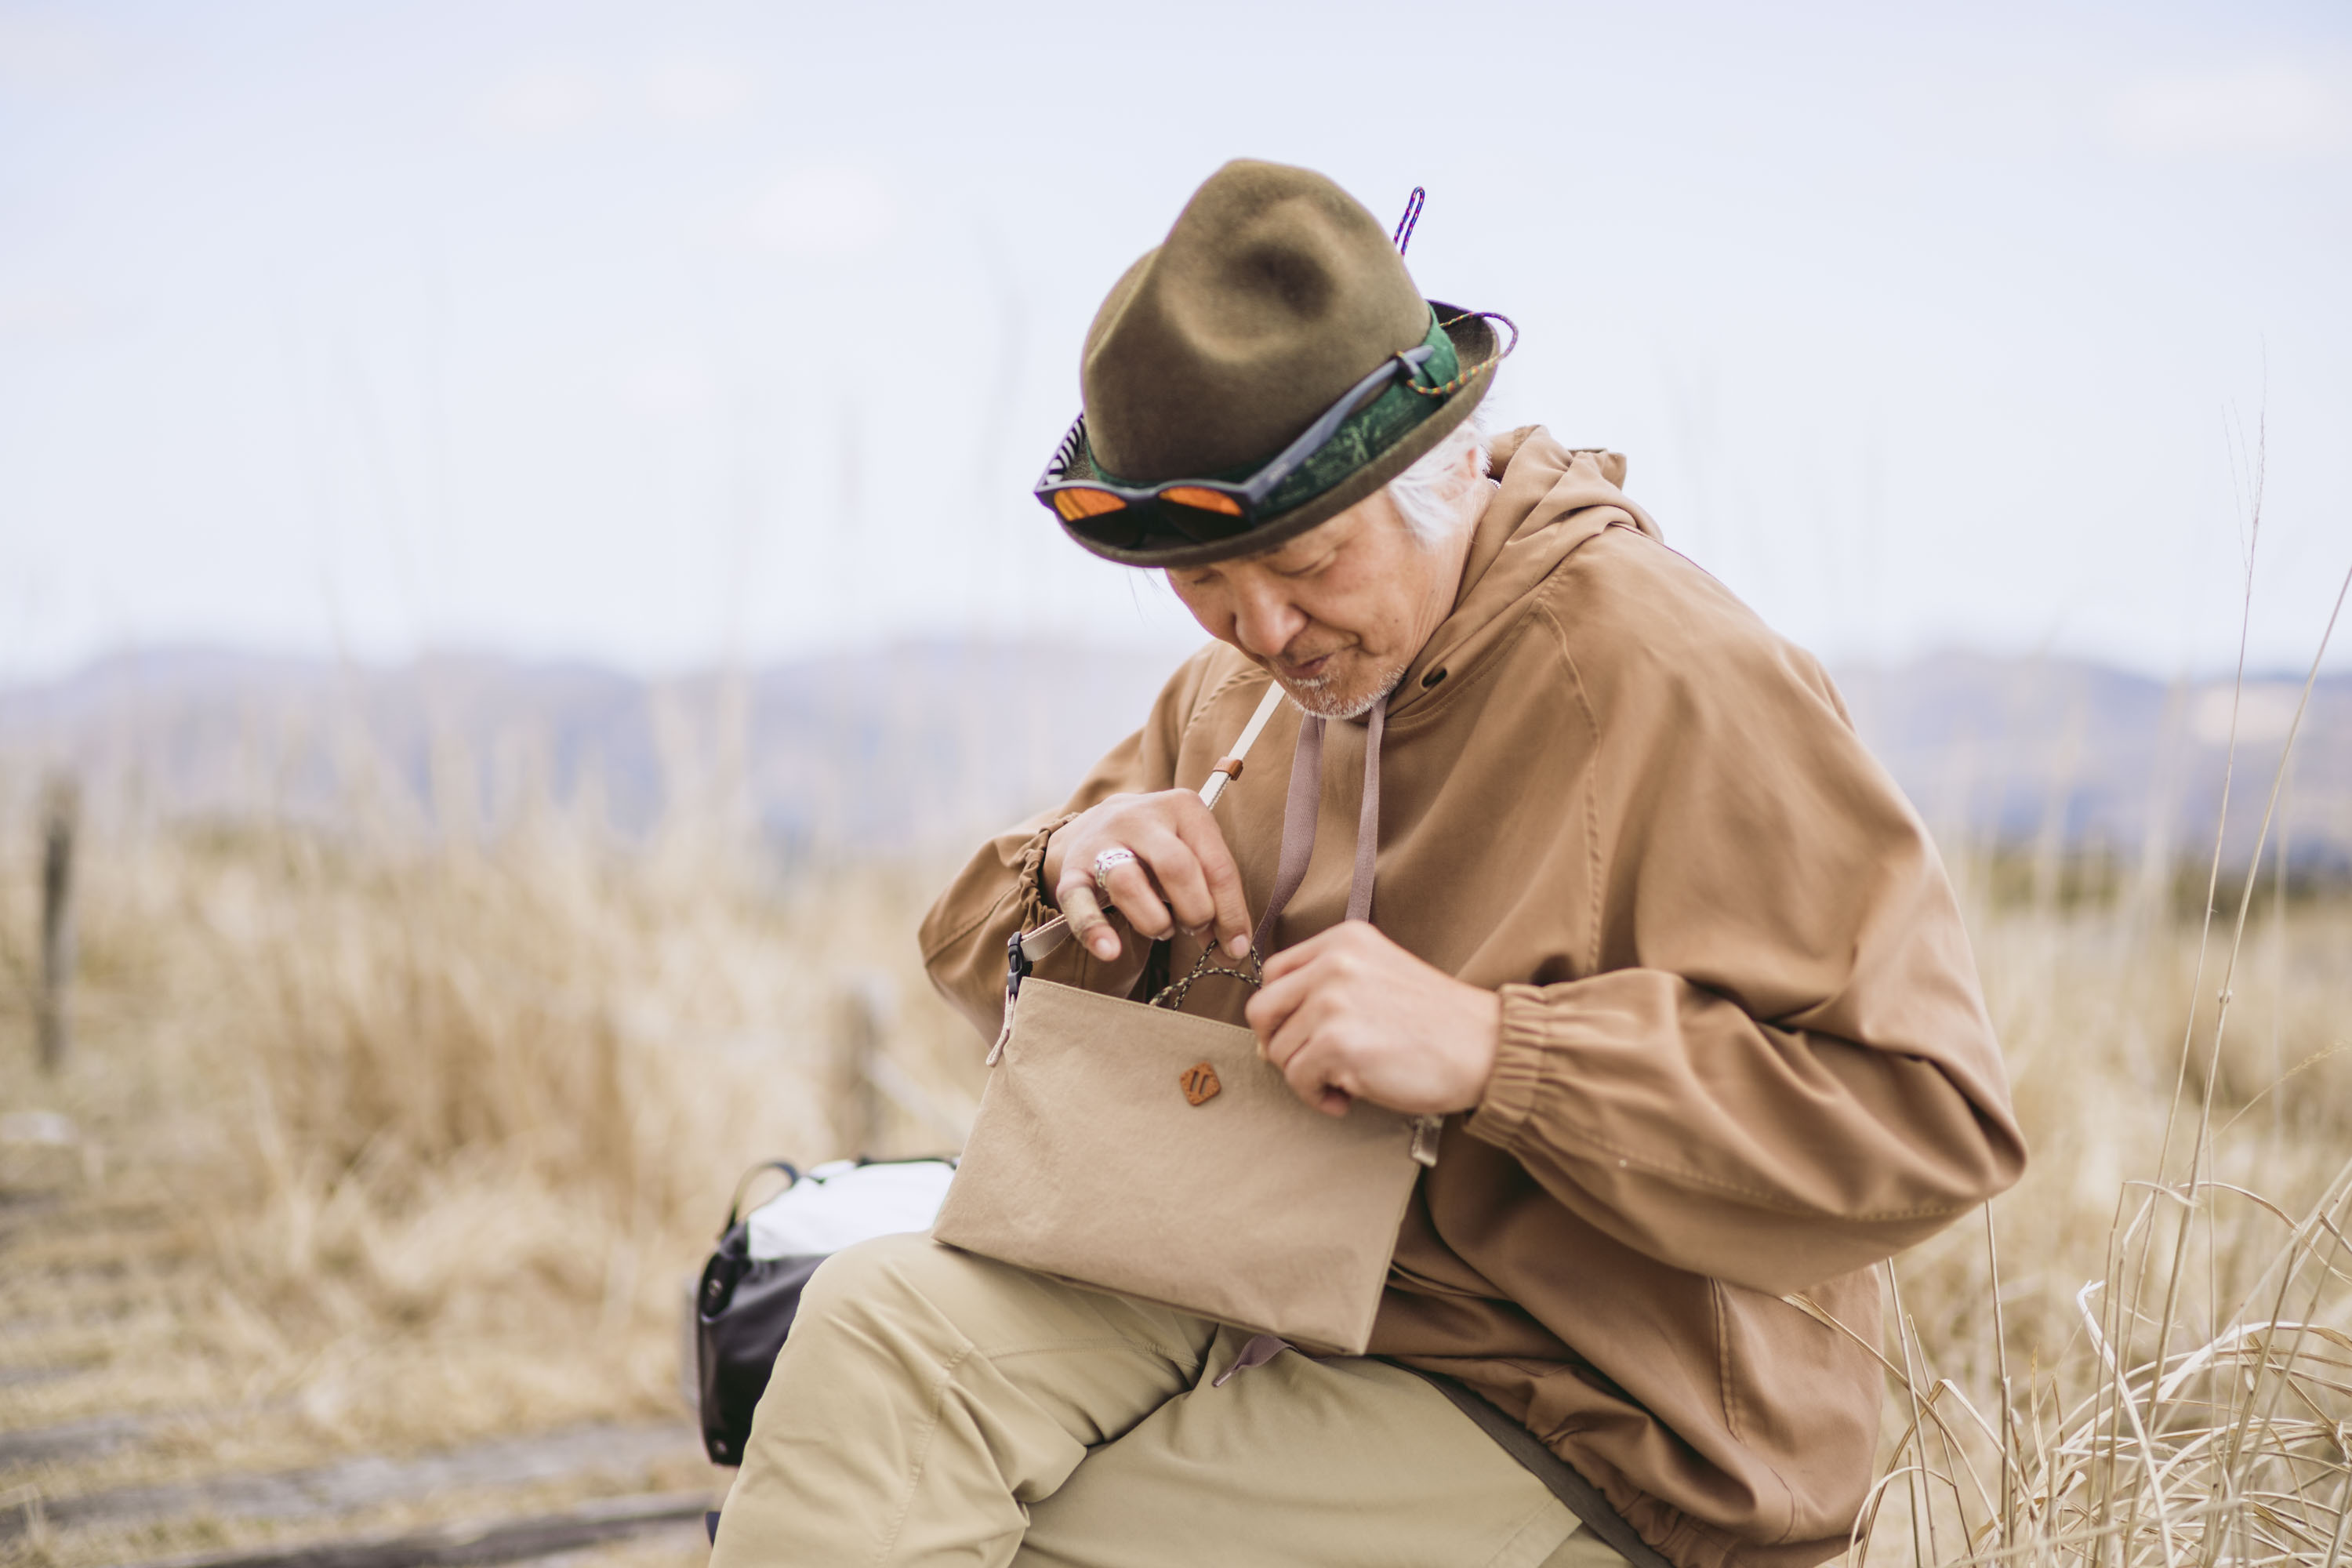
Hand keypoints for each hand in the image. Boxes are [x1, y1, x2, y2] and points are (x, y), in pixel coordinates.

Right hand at [1042, 791, 1253, 963]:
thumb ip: (1213, 892)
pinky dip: (1094, 929)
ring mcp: (1102, 841)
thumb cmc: (1157, 849)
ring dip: (1154, 920)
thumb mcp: (1191, 852)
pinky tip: (1110, 951)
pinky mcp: (1073, 870)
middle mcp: (1141, 817)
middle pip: (1176, 867)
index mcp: (1182, 806)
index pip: (1216, 864)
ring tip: (1162, 929)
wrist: (1095, 826)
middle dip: (1195, 910)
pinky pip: (1080, 902)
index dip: (1231, 912)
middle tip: (1196, 929)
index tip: (1235, 947)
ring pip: (1128, 882)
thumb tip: (1233, 947)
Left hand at [1244, 922, 1500, 1117]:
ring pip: (1278, 1050)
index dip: (1280, 1012)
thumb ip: (1328, 988)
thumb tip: (1269, 1034)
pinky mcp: (1336, 1042)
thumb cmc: (1438, 1023)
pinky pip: (1297, 1079)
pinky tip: (1348, 1097)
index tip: (1301, 1034)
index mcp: (1344, 940)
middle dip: (1279, 1044)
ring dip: (1305, 1076)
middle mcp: (1333, 962)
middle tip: (1310, 1064)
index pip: (1275, 972)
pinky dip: (1317, 1097)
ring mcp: (1332, 1001)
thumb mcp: (1380, 977)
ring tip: (1343, 1081)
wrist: (1486, 1047)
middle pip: (1262, 1010)